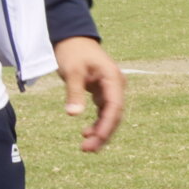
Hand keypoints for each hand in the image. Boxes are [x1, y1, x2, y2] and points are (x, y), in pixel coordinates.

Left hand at [53, 36, 123, 152]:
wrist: (73, 39)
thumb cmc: (73, 51)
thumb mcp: (72, 71)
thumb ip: (74, 92)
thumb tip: (73, 115)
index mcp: (113, 79)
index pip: (114, 107)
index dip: (107, 124)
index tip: (96, 138)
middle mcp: (116, 86)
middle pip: (114, 115)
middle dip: (103, 134)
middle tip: (88, 149)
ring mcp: (111, 90)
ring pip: (110, 116)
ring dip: (100, 132)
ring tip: (86, 147)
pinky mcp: (103, 92)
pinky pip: (103, 112)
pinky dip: (96, 123)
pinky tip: (86, 133)